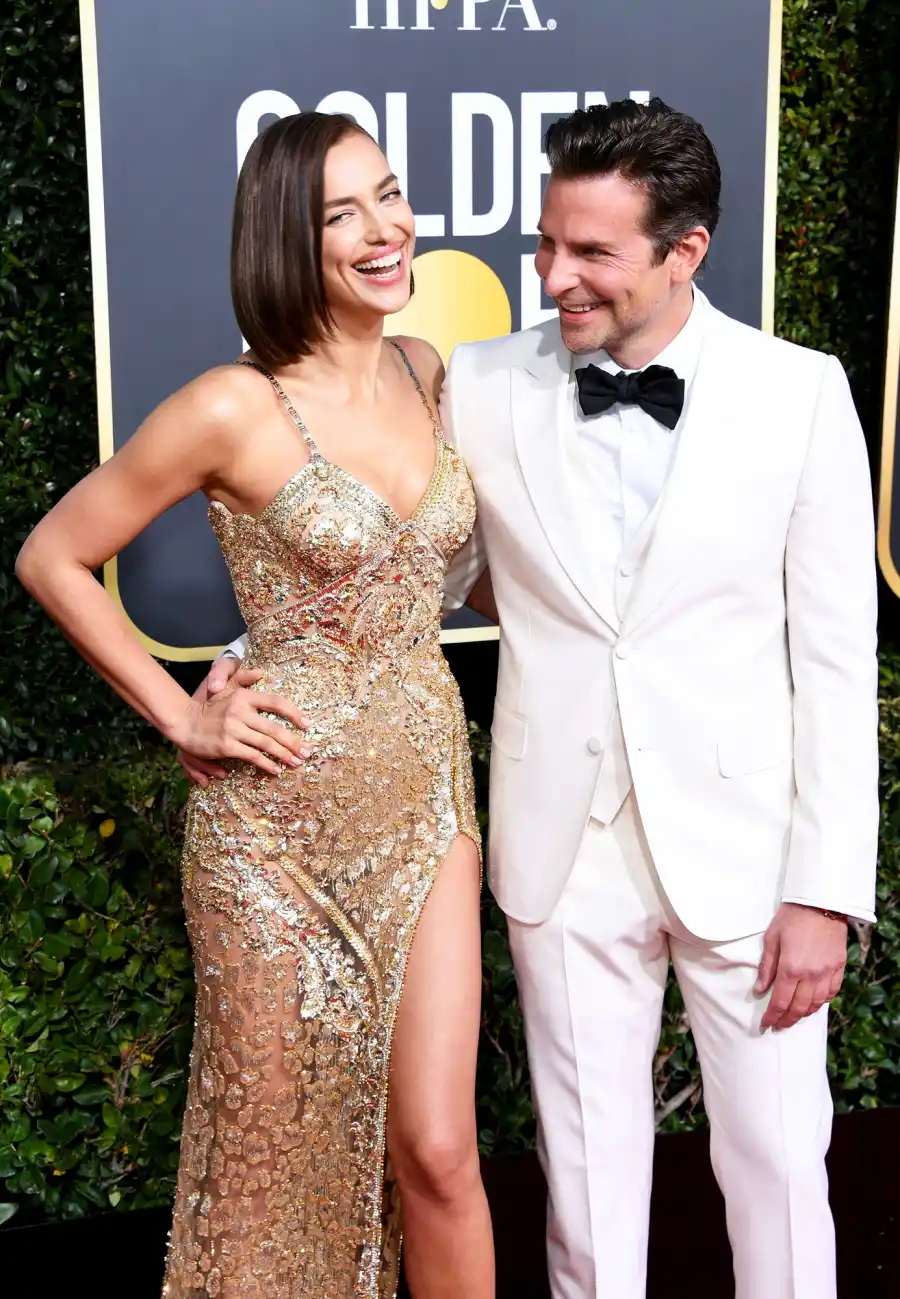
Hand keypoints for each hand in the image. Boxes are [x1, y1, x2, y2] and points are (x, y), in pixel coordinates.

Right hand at [173, 661, 310, 778]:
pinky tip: (276, 769)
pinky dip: (267, 764)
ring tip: (296, 762)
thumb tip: (260, 672)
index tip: (307, 724)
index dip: (294, 713)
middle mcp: (240, 711)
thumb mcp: (224, 689)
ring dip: (284, 755)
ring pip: (266, 744)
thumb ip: (242, 679)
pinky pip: (253, 756)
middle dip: (294, 742)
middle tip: (307, 751)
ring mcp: (233, 729)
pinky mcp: (227, 746)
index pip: (275, 702)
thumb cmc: (208, 707)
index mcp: (243, 696)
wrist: (183, 722)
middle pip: (275, 728)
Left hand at [756, 903, 847, 1030]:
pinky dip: (821, 1002)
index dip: (772, 1016)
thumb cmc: (792, 917)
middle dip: (787, 1020)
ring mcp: (827, 972)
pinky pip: (831, 993)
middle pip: (799, 1008)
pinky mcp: (839, 967)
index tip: (765, 1025)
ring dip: (803, 1014)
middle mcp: (811, 975)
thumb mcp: (771, 939)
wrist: (821, 902)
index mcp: (791, 968)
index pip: (780, 1002)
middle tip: (778, 1025)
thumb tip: (759, 989)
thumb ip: (766, 967)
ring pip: (816, 1004)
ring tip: (793, 1016)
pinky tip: (813, 1003)